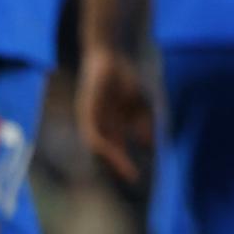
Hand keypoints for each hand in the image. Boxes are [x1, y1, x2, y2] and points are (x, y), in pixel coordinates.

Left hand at [75, 46, 152, 182]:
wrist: (109, 57)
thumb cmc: (124, 77)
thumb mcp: (139, 102)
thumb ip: (144, 122)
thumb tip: (149, 143)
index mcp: (113, 122)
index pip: (119, 146)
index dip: (128, 159)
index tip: (139, 173)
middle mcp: (101, 124)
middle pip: (110, 150)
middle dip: (121, 164)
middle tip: (133, 177)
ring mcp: (92, 120)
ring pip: (100, 146)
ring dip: (112, 157)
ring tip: (125, 167)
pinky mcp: (85, 114)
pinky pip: (92, 134)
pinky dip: (103, 143)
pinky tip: (112, 150)